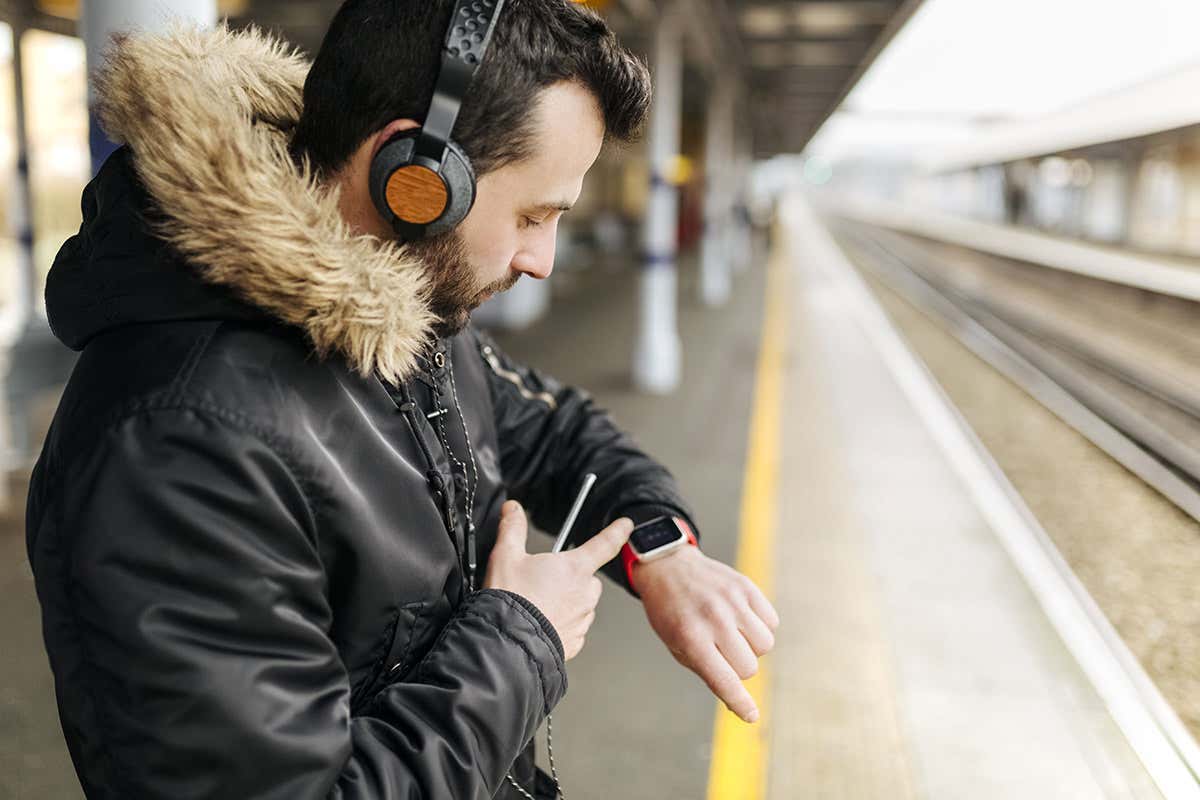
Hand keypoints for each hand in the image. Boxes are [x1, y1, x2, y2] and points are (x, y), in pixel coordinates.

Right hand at [484, 500, 632, 659]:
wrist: (507, 643)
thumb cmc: (511, 601)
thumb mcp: (506, 556)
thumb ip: (513, 528)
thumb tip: (513, 510)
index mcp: (575, 568)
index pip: (605, 543)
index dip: (617, 531)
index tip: (625, 526)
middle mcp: (585, 593)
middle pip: (588, 577)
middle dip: (571, 576)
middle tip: (544, 581)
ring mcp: (582, 619)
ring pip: (582, 604)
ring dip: (567, 602)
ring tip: (539, 604)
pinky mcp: (575, 642)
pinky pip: (574, 628)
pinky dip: (562, 624)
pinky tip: (541, 622)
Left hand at [633, 546, 778, 722]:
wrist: (669, 567)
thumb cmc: (671, 613)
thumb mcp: (677, 646)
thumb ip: (708, 672)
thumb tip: (738, 704)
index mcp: (691, 637)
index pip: (724, 679)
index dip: (739, 702)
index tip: (751, 715)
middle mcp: (714, 619)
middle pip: (749, 667)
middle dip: (739, 668)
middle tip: (721, 653)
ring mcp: (733, 601)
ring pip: (765, 645)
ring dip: (752, 647)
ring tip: (732, 634)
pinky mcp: (746, 587)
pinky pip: (771, 622)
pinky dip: (760, 626)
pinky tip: (741, 619)